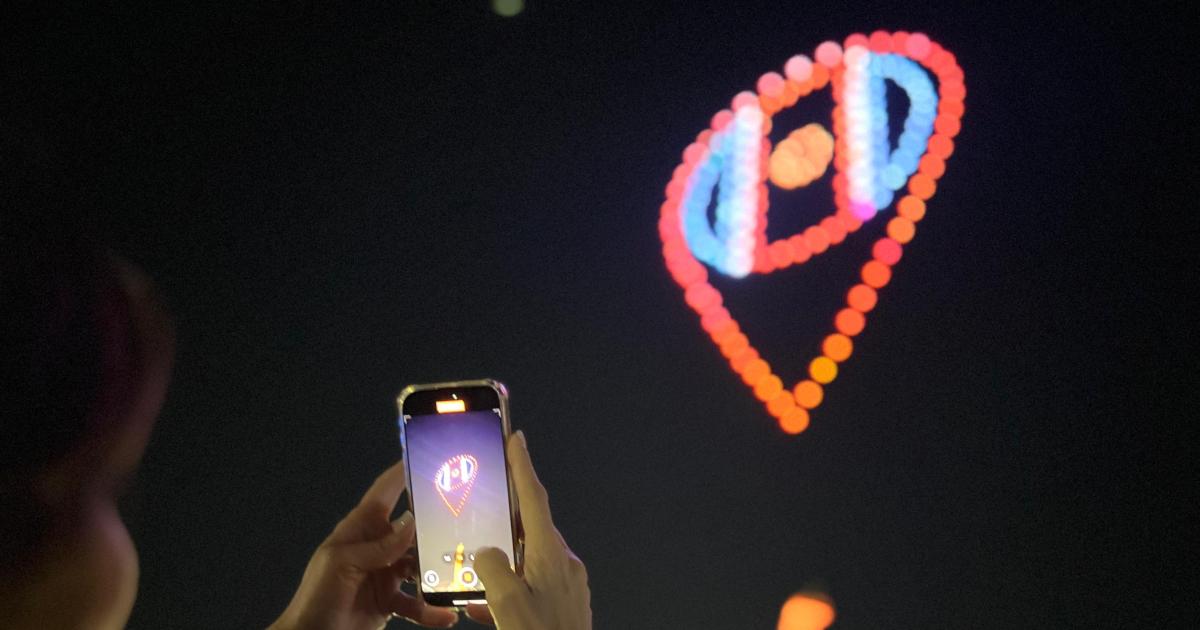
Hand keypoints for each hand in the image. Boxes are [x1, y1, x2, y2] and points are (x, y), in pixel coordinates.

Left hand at [269, 461, 457, 629]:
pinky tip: (447, 615)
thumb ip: (378, 546)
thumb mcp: (342, 564)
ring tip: (462, 579)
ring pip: (421, 567)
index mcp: (360, 529)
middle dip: (437, 529)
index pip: (385, 492)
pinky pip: (418, 602)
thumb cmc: (316, 596)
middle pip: (413, 530)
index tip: (430, 457)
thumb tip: (412, 522)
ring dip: (440, 573)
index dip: (404, 472)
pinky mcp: (391, 601)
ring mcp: (386, 574)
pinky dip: (432, 609)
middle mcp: (377, 547)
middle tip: (468, 525)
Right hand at [465, 431, 590, 629]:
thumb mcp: (507, 605)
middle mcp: (563, 565)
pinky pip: (532, 583)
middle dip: (507, 512)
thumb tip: (487, 554)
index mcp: (551, 556)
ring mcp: (566, 586)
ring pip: (528, 558)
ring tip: (474, 562)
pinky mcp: (563, 606)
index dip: (523, 466)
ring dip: (502, 557)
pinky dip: (509, 585)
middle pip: (531, 526)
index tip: (516, 439)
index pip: (535, 499)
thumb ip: (492, 570)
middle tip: (486, 497)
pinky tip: (484, 605)